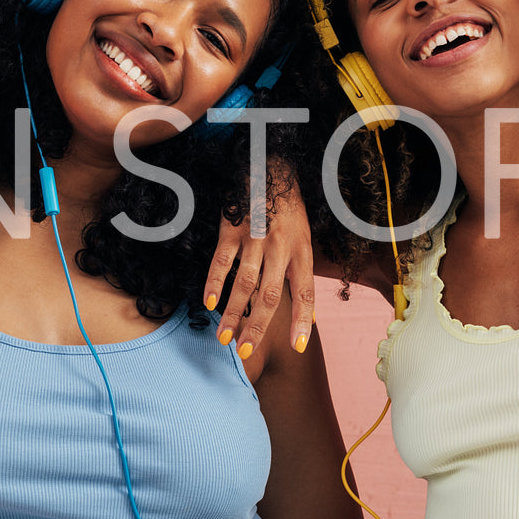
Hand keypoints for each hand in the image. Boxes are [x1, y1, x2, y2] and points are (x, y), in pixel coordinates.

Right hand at [202, 173, 314, 358]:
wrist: (268, 166)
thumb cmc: (286, 207)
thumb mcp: (304, 236)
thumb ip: (300, 271)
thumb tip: (309, 313)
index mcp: (301, 250)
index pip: (305, 291)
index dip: (303, 320)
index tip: (298, 346)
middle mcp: (280, 246)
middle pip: (270, 295)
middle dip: (258, 327)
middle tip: (246, 352)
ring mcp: (255, 237)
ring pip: (244, 283)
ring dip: (233, 313)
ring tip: (224, 337)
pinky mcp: (232, 229)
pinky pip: (221, 260)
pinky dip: (214, 283)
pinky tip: (209, 303)